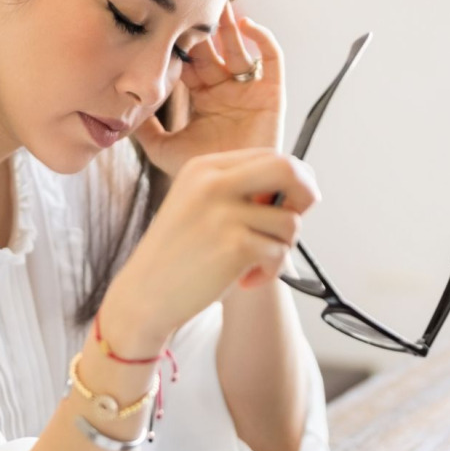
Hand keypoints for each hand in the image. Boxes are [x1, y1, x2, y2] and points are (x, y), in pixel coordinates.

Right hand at [101, 148, 320, 351]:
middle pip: (289, 169)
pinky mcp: (234, 245)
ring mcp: (223, 212)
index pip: (270, 156)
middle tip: (291, 224)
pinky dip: (270, 272)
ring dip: (281, 248)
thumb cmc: (178, 255)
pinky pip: (279, 253)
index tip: (288, 207)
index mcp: (204, 167)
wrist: (144, 294)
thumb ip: (240, 190)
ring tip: (254, 263)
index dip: (292, 182)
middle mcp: (213, 182)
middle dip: (305, 196)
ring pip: (290, 221)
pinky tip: (246, 279)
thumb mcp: (199, 205)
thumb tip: (302, 188)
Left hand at [132, 1, 285, 176]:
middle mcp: (225, 90)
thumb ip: (144, 127)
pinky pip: (271, 60)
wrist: (237, 196)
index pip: (189, 61)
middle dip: (202, 26)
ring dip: (231, 25)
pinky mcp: (272, 94)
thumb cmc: (204, 174)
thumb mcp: (163, 149)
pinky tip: (247, 25)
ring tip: (220, 1)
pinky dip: (262, 39)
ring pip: (240, 48)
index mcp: (201, 98)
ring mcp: (248, 90)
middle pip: (213, 49)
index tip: (163, 20)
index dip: (178, 42)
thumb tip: (119, 106)